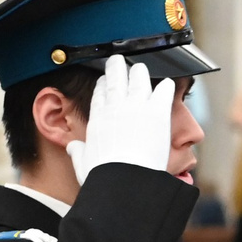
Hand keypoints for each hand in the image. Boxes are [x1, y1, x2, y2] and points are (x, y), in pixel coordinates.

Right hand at [68, 55, 177, 184]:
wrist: (126, 180)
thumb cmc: (106, 176)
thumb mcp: (83, 163)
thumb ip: (78, 152)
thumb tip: (72, 147)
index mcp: (98, 119)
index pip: (99, 95)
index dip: (102, 85)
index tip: (104, 81)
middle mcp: (116, 108)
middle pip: (115, 79)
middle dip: (116, 68)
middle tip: (118, 61)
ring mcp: (137, 107)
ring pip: (138, 79)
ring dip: (140, 73)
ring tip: (140, 68)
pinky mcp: (157, 112)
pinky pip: (163, 91)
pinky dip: (166, 86)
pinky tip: (168, 83)